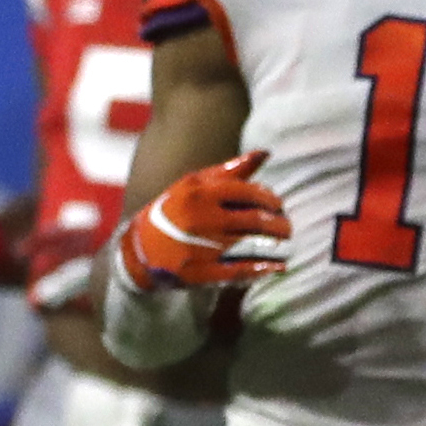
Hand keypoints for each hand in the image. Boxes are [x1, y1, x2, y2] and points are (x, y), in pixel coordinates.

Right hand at [115, 151, 288, 296]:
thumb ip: (230, 171)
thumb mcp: (194, 184)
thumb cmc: (173, 210)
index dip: (270, 199)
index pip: (248, 193)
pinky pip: (238, 271)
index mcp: (200, 192)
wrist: (137, 249)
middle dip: (278, 224)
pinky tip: (276, 267)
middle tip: (287, 227)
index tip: (279, 205)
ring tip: (284, 243)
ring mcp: (200, 247)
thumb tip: (266, 153)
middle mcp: (201, 218)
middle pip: (254, 220)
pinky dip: (261, 269)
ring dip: (274, 244)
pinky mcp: (198, 273)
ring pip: (250, 244)